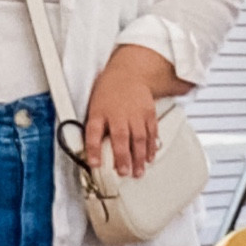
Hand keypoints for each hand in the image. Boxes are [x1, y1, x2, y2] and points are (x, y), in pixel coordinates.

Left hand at [84, 56, 160, 179]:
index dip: (93, 149)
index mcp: (100, 112)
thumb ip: (95, 129)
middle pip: (120, 138)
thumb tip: (93, 152)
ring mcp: (135, 114)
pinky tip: (149, 157)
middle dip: (122, 157)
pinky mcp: (148, 113)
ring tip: (138, 172)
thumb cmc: (109, 92)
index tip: (94, 163)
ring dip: (139, 157)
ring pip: (138, 138)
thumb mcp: (94, 107)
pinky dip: (151, 147)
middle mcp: (118, 114)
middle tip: (124, 172)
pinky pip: (151, 133)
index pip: (94, 132)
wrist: (130, 72)